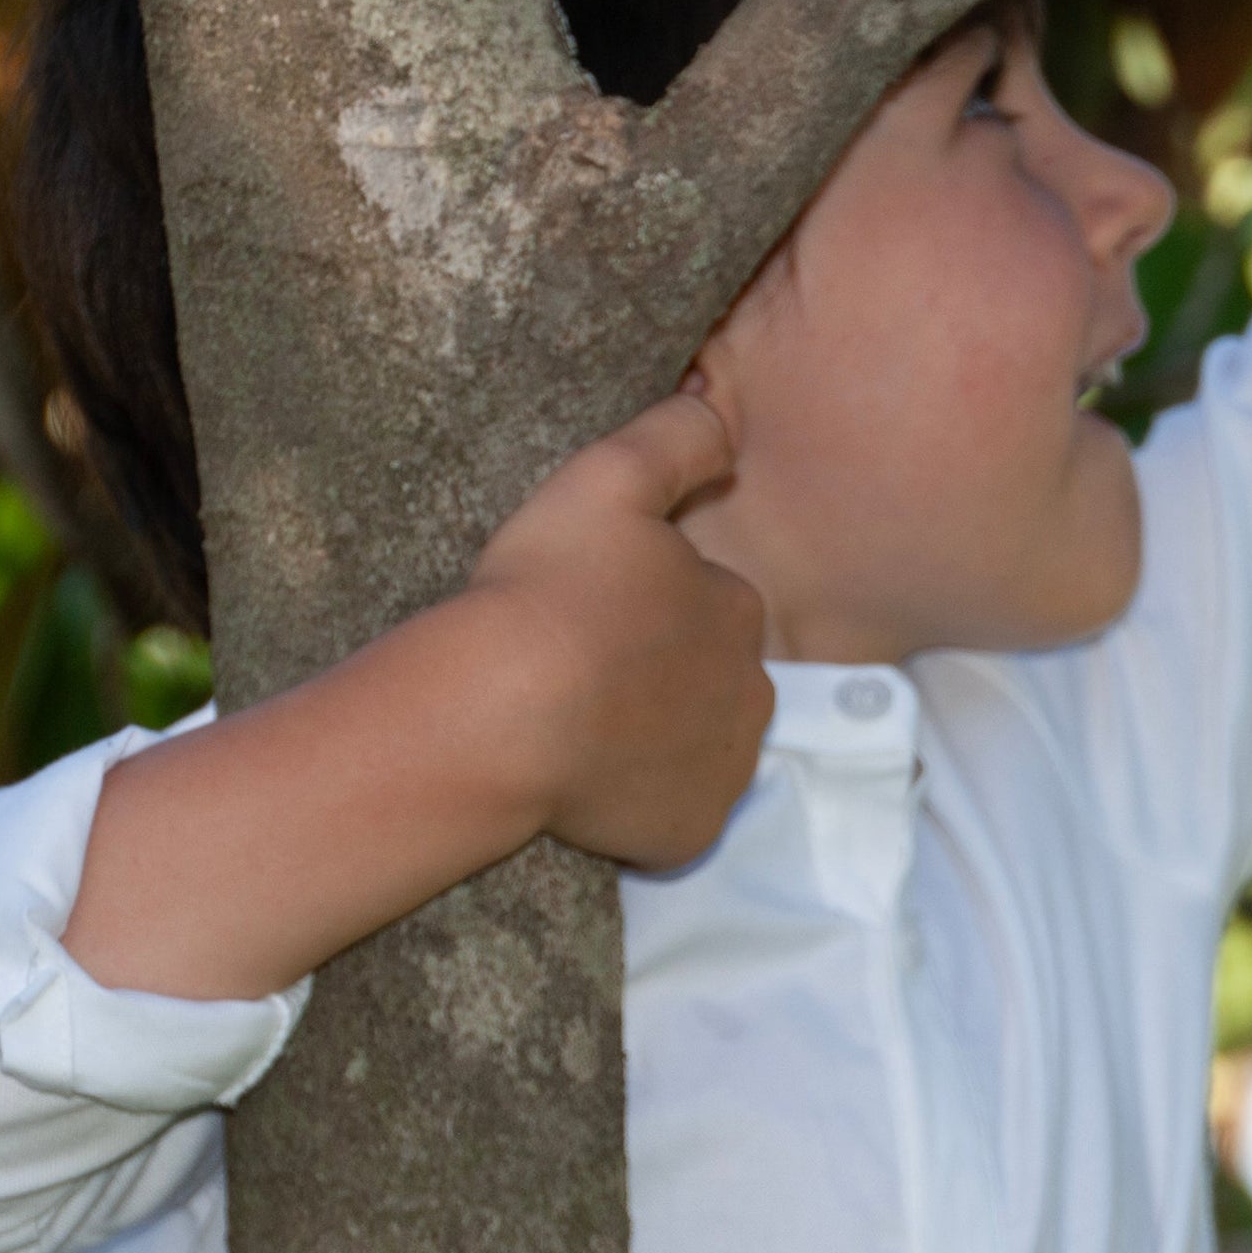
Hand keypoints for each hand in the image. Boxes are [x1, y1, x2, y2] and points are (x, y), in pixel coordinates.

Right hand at [467, 391, 773, 870]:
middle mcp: (751, 692)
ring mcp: (722, 771)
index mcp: (735, 608)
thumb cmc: (549, 591)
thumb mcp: (607, 478)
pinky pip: (675, 818)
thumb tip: (725, 419)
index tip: (593, 610)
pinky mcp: (688, 833)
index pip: (708, 601)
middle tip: (582, 673)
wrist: (500, 713)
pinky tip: (587, 786)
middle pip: (712, 677)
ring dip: (659, 739)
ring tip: (581, 730)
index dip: (651, 603)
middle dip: (665, 673)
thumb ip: (676, 438)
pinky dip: (642, 806)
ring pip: (699, 747)